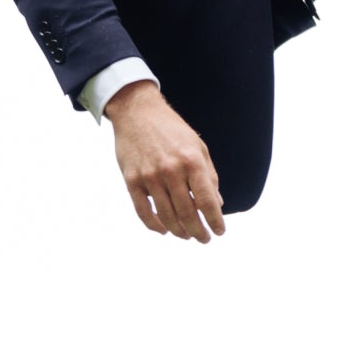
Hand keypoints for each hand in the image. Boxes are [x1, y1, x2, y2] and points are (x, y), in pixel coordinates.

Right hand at [105, 81, 225, 241]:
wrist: (138, 112)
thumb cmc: (172, 129)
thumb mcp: (198, 146)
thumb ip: (209, 175)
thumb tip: (218, 204)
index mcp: (191, 160)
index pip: (206, 200)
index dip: (215, 220)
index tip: (220, 232)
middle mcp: (171, 170)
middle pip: (187, 213)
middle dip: (198, 231)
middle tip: (203, 238)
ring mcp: (149, 176)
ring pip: (166, 216)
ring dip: (179, 231)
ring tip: (186, 236)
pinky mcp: (131, 180)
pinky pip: (143, 211)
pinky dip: (154, 225)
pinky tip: (164, 230)